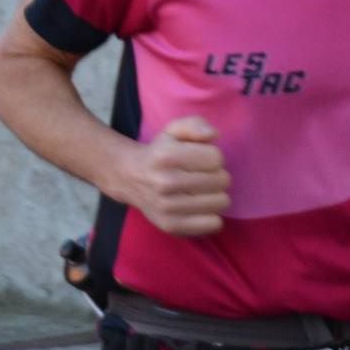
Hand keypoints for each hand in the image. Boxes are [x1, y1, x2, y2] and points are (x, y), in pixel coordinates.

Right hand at [122, 117, 229, 236]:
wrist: (128, 177)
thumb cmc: (159, 152)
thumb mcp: (173, 130)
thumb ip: (195, 124)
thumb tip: (213, 135)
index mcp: (166, 156)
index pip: (217, 158)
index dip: (212, 156)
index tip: (200, 159)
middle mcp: (164, 182)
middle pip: (222, 180)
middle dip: (216, 175)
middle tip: (200, 176)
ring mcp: (166, 207)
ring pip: (221, 202)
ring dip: (215, 195)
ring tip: (199, 191)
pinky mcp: (170, 225)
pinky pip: (213, 224)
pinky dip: (211, 215)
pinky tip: (198, 207)